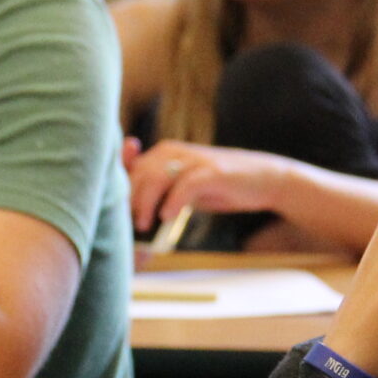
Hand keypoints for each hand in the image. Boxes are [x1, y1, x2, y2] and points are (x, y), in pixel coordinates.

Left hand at [127, 139, 290, 234]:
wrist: (262, 178)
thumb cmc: (218, 185)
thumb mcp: (183, 186)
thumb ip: (160, 192)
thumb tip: (132, 212)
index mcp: (163, 154)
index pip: (130, 169)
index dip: (119, 191)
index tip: (115, 214)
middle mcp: (174, 152)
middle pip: (138, 174)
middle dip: (128, 201)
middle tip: (127, 225)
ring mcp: (193, 160)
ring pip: (157, 178)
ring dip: (146, 203)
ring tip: (144, 224)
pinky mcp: (212, 172)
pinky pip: (186, 185)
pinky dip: (173, 201)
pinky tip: (168, 217)